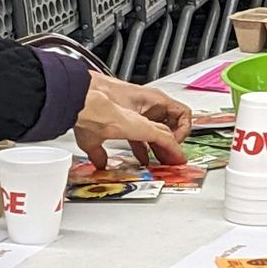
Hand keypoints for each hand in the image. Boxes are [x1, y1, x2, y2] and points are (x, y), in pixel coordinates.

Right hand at [72, 78, 190, 168]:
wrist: (88, 104)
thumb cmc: (87, 116)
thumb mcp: (91, 141)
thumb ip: (98, 154)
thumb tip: (100, 163)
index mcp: (123, 124)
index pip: (140, 137)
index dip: (145, 149)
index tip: (146, 159)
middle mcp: (136, 122)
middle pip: (156, 136)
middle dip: (162, 150)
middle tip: (167, 161)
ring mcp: (142, 124)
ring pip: (164, 137)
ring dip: (171, 151)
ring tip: (176, 161)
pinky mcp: (148, 128)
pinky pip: (168, 140)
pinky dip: (174, 150)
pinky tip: (179, 158)